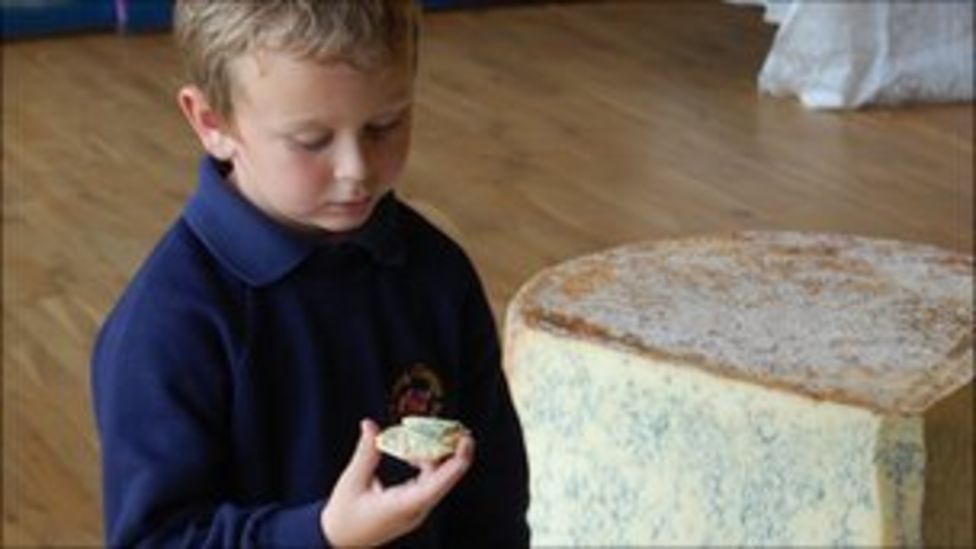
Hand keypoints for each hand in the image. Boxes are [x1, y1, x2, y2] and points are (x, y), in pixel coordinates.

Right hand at [321, 419, 474, 546]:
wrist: (339, 541)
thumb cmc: (343, 516)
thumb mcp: (352, 481)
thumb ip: (365, 453)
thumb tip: (369, 424)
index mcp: (404, 506)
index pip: (439, 483)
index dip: (457, 461)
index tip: (466, 439)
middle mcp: (416, 510)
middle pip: (443, 478)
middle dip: (451, 452)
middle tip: (454, 427)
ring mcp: (416, 510)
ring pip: (436, 479)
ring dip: (434, 456)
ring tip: (425, 435)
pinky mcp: (411, 507)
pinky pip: (427, 483)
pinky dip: (423, 465)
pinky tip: (411, 453)